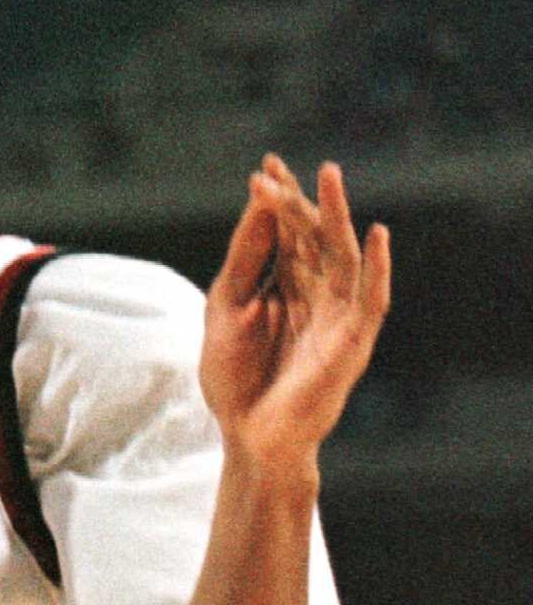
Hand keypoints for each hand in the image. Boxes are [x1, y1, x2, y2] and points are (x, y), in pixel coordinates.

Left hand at [200, 154, 390, 473]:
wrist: (248, 436)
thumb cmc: (235, 380)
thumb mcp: (227, 308)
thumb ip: (246, 259)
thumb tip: (260, 202)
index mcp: (286, 286)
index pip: (286, 233)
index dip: (277, 201)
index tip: (263, 168)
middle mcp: (316, 294)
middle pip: (312, 238)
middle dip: (298, 202)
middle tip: (278, 169)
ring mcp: (337, 316)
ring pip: (340, 257)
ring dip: (336, 217)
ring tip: (329, 177)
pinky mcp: (351, 342)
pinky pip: (371, 299)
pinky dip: (377, 268)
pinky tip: (376, 236)